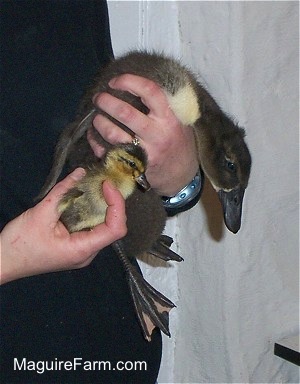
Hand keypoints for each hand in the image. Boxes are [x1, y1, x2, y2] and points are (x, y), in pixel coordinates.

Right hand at [0, 168, 126, 284]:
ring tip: (97, 188)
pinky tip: (86, 199)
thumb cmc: (19, 244)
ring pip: (103, 227)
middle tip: (104, 183)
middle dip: (112, 203)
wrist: (2, 262)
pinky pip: (92, 229)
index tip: (107, 186)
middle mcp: (87, 253)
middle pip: (112, 227)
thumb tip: (80, 172)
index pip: (116, 228)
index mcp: (82, 249)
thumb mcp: (41, 213)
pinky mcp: (75, 247)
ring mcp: (82, 252)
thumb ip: (63, 192)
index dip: (117, 205)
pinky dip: (92, 212)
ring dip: (102, 207)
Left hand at [88, 74, 198, 195]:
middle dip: (106, 101)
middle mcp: (157, 135)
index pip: (150, 91)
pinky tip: (94, 135)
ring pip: (113, 134)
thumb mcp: (178, 122)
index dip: (129, 81)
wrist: (182, 177)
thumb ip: (162, 107)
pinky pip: (107, 153)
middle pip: (125, 113)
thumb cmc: (178, 144)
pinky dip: (96, 142)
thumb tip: (135, 87)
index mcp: (169, 119)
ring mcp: (144, 153)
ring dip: (99, 122)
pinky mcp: (133, 167)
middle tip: (99, 98)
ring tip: (96, 117)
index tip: (115, 81)